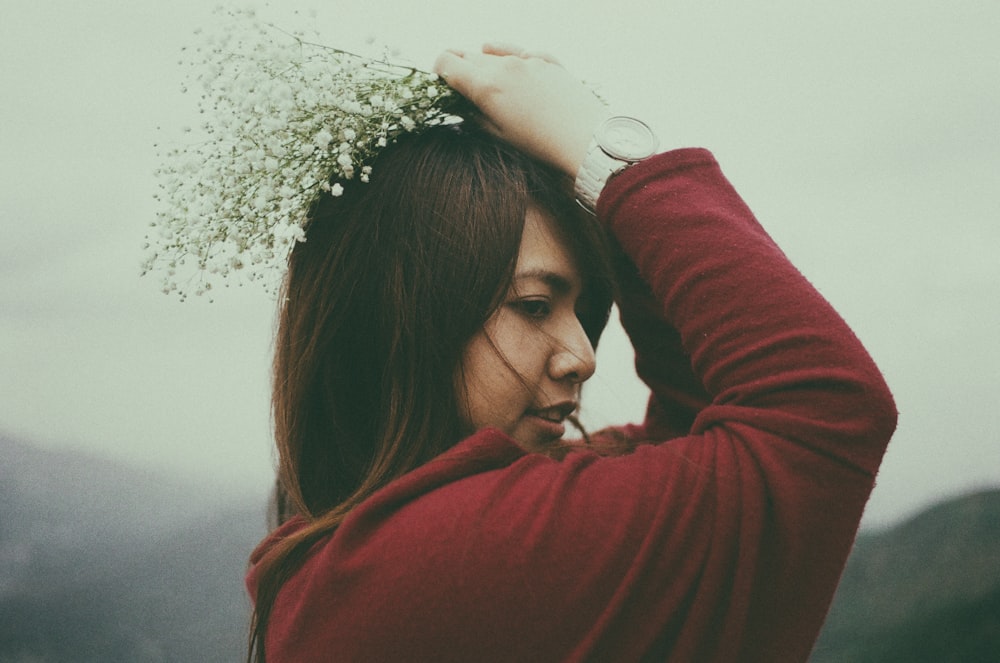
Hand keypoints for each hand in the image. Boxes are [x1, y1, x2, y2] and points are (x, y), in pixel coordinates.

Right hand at [434, 44, 607, 177]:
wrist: (585, 138)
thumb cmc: (540, 143)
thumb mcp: (499, 135)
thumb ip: (474, 117)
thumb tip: (462, 107)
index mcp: (485, 84)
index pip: (447, 62)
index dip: (439, 72)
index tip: (442, 84)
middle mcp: (504, 65)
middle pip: (468, 55)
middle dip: (460, 67)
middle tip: (460, 85)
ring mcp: (527, 60)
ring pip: (495, 52)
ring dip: (485, 63)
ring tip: (486, 79)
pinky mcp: (548, 61)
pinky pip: (521, 52)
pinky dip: (512, 57)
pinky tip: (513, 65)